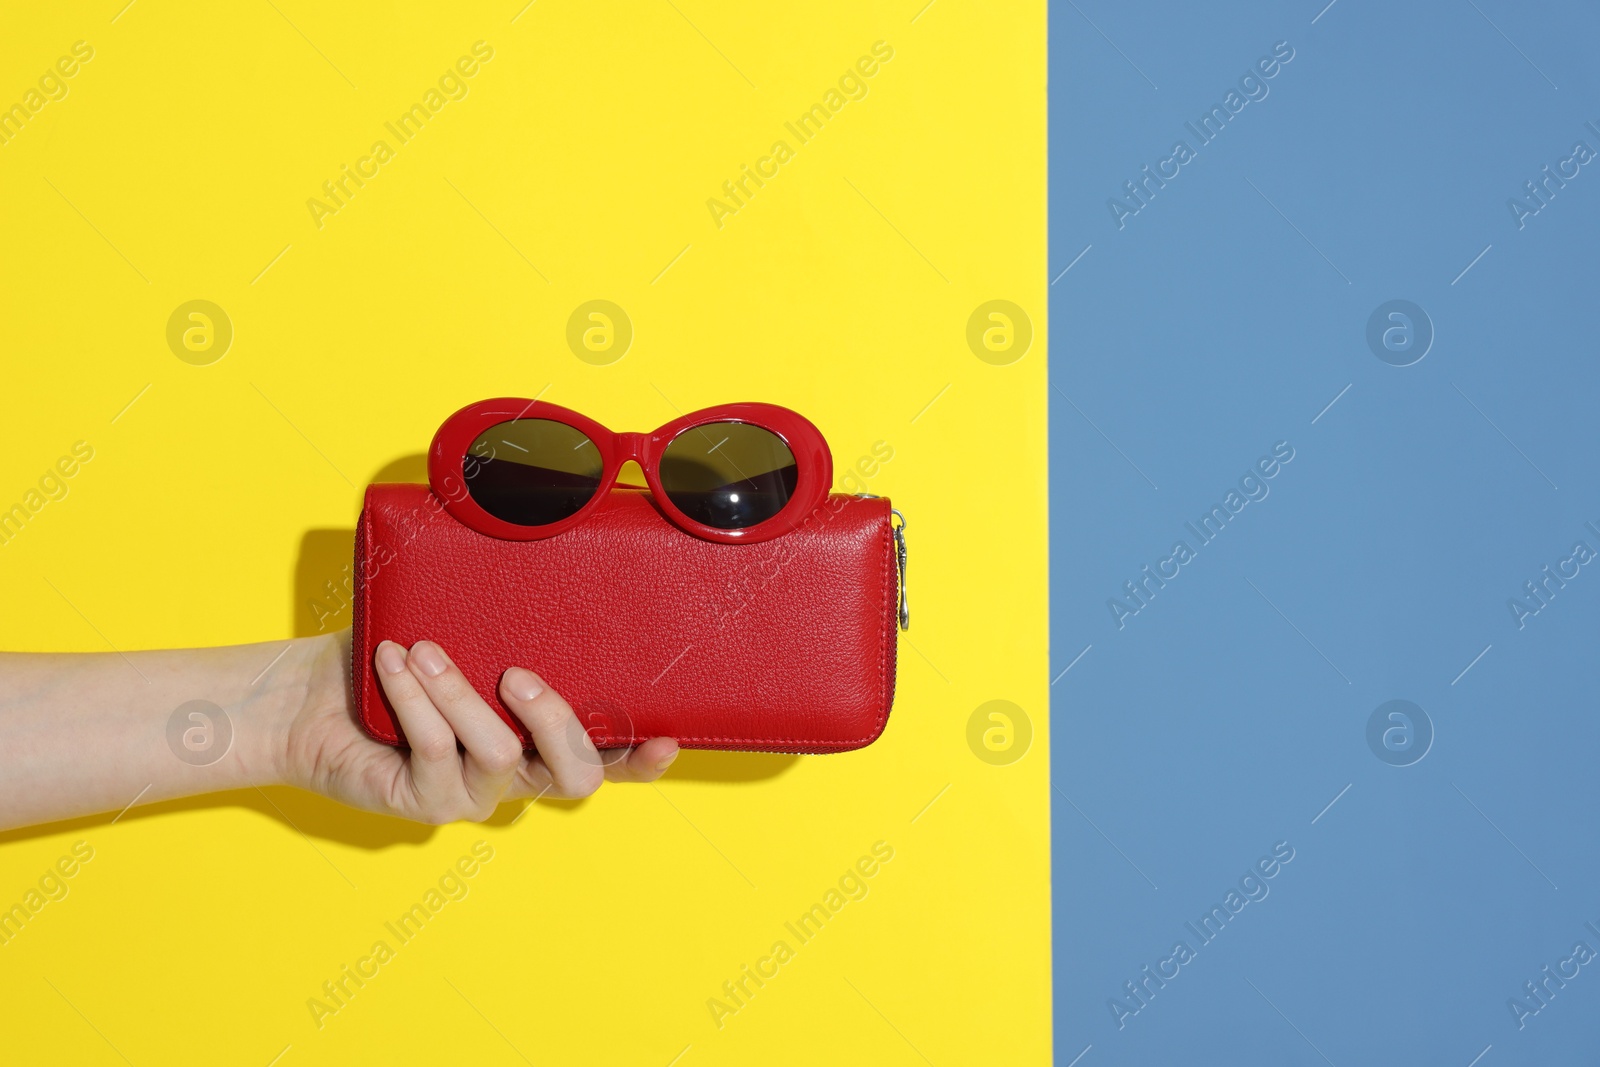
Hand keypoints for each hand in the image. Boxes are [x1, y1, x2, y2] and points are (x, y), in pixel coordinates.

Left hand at [279, 631, 678, 822]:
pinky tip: (394, 660)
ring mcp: (471, 795)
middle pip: (573, 778)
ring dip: (459, 693)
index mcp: (536, 739)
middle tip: (516, 674)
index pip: (605, 759)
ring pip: (496, 752)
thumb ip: (504, 627)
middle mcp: (514, 775)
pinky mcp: (422, 803)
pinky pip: (433, 750)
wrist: (303, 697)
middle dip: (554, 721)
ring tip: (423, 650)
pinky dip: (414, 698)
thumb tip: (543, 565)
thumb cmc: (392, 658)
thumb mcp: (460, 637)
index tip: (667, 737)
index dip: (640, 761)